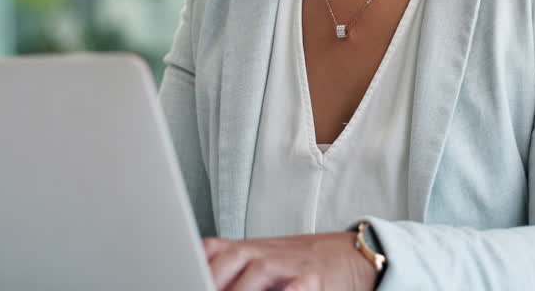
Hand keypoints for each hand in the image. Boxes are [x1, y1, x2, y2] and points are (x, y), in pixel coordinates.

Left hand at [203, 231, 377, 290]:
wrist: (350, 256)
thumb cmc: (297, 266)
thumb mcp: (262, 261)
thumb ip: (232, 270)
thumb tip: (198, 281)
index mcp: (247, 250)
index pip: (212, 249)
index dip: (196, 262)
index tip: (184, 275)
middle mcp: (265, 253)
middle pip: (232, 256)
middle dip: (213, 277)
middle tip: (198, 287)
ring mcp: (289, 264)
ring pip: (258, 271)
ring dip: (241, 289)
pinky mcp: (313, 279)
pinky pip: (296, 287)